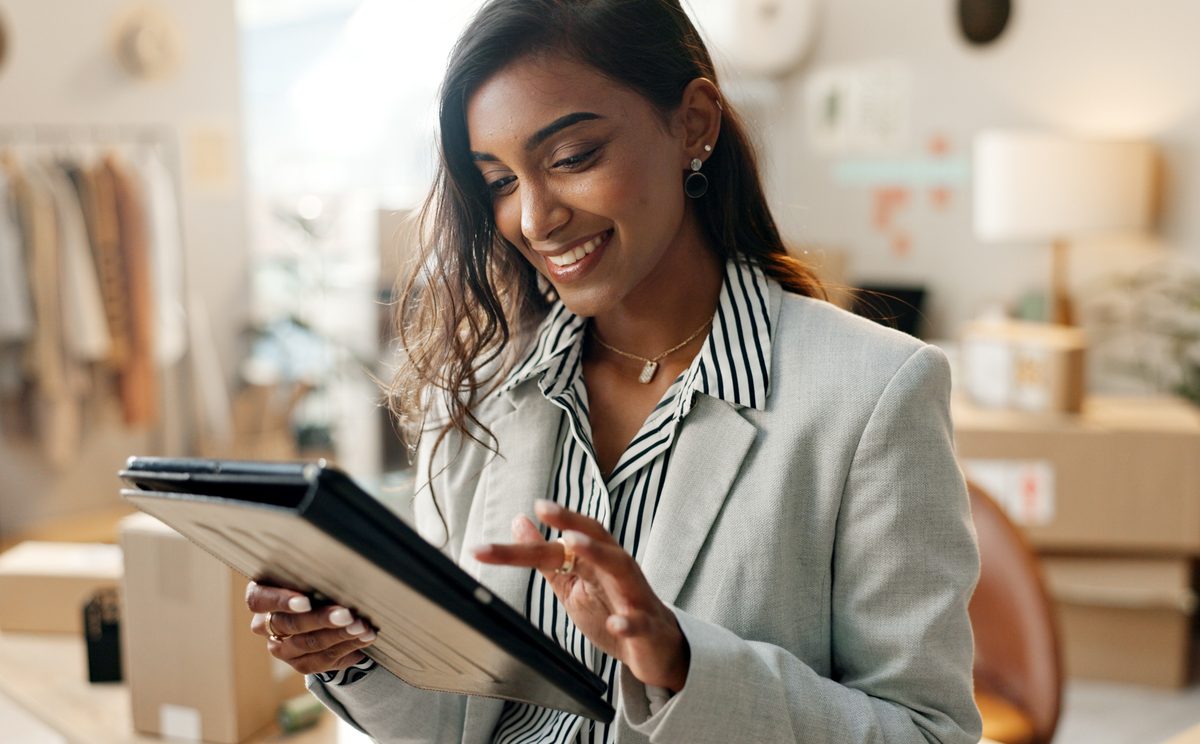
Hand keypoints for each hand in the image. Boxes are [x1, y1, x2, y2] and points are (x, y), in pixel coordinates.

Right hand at [245, 581, 376, 674]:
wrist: (324, 610)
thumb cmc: (315, 581)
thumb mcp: (310, 573)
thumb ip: (315, 572)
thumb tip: (342, 567)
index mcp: (261, 596)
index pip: (260, 600)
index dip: (282, 601)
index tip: (306, 602)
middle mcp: (265, 625)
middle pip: (290, 624)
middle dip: (323, 619)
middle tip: (347, 614)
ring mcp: (281, 648)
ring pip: (308, 645)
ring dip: (340, 635)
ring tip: (362, 627)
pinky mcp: (301, 663)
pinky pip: (323, 660)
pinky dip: (348, 647)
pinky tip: (364, 638)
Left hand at [472, 499, 689, 691]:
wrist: (655, 648)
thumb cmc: (612, 609)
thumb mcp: (572, 582)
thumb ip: (546, 556)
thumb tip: (519, 521)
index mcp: (598, 558)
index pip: (569, 536)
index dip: (549, 523)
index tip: (530, 507)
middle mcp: (617, 568)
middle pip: (595, 537)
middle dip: (570, 520)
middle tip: (543, 508)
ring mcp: (634, 596)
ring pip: (619, 567)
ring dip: (596, 553)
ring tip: (572, 543)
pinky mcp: (647, 627)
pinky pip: (638, 623)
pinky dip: (627, 622)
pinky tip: (615, 623)